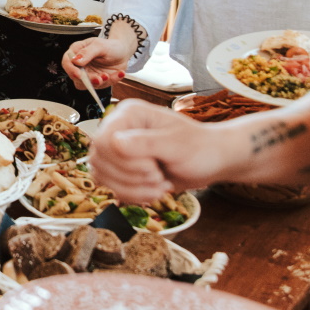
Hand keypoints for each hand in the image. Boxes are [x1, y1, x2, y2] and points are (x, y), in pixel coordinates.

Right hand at [63, 24, 136, 89]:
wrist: (123, 53)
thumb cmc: (110, 46)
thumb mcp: (100, 45)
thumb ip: (87, 52)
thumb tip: (76, 61)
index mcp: (77, 52)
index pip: (67, 62)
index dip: (71, 69)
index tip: (78, 74)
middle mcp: (80, 65)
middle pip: (76, 77)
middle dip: (87, 80)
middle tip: (98, 78)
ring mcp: (88, 75)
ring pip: (87, 85)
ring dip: (98, 82)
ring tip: (108, 76)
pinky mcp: (97, 81)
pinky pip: (102, 86)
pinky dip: (111, 81)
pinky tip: (119, 73)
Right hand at [87, 100, 236, 200]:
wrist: (210, 162)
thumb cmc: (199, 147)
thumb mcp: (176, 144)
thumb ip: (146, 143)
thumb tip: (115, 143)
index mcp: (129, 114)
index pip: (103, 139)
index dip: (123, 160)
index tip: (153, 166)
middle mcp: (118, 129)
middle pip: (100, 159)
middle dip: (131, 176)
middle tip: (158, 176)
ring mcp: (117, 150)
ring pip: (102, 176)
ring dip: (133, 188)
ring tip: (159, 184)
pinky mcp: (121, 169)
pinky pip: (111, 187)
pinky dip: (133, 195)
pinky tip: (153, 191)